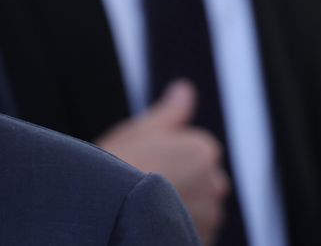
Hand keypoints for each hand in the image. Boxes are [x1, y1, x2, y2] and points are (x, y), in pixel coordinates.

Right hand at [96, 80, 229, 244]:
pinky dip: (176, 229)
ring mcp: (210, 216)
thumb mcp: (141, 129)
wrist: (104, 207)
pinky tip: (151, 223)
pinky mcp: (200, 240)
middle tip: (143, 183)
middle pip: (200, 180)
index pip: (194, 151)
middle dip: (179, 183)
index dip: (167, 156)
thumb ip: (171, 111)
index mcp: (204, 150)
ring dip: (179, 208)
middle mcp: (216, 184)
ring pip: (196, 208)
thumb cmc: (119, 165)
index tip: (145, 162)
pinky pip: (192, 232)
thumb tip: (185, 90)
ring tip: (146, 207)